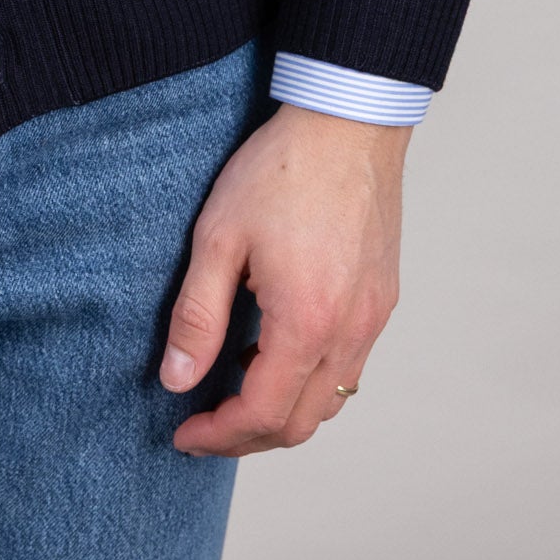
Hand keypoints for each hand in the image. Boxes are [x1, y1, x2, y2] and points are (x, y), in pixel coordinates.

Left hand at [161, 103, 406, 454]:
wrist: (348, 122)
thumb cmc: (282, 170)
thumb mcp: (219, 236)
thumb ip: (197, 314)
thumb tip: (177, 379)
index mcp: (306, 323)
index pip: (261, 415)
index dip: (218, 436)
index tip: (184, 434)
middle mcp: (349, 333)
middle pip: (299, 425)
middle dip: (246, 437)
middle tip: (204, 425)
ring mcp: (373, 319)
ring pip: (330, 402)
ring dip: (281, 413)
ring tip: (233, 388)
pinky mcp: (382, 301)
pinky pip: (349, 368)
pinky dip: (310, 381)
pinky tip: (275, 350)